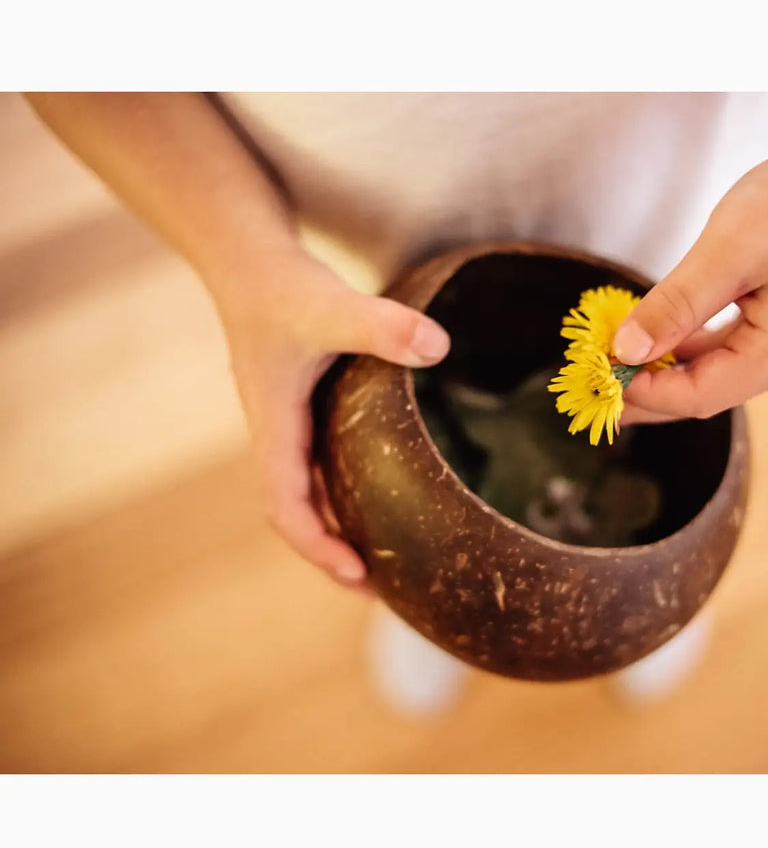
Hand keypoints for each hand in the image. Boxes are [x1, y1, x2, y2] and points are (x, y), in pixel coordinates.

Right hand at [218, 250, 449, 585]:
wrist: (247, 259)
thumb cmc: (281, 285)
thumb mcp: (331, 305)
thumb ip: (382, 325)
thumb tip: (439, 347)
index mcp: (276, 427)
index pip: (287, 508)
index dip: (319, 547)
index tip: (358, 577)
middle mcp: (278, 434)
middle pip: (298, 514)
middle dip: (333, 554)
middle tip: (382, 589)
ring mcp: (289, 423)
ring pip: (309, 493)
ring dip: (339, 526)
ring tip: (385, 555)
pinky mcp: (303, 406)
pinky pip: (320, 465)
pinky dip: (344, 491)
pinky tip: (381, 490)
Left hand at [614, 133, 767, 423]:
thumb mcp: (725, 252)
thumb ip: (673, 308)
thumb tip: (624, 353)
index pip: (700, 395)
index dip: (645, 392)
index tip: (597, 375)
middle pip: (703, 393)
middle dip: (647, 392)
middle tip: (590, 389)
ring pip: (708, 373)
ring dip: (660, 370)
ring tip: (609, 365)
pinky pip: (719, 350)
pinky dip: (680, 348)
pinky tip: (646, 340)